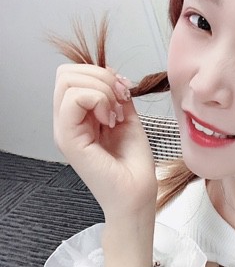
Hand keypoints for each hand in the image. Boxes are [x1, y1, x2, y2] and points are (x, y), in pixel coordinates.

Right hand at [53, 64, 156, 219]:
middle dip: (100, 77)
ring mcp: (65, 130)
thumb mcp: (128, 119)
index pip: (73, 76)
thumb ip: (117, 96)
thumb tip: (113, 75)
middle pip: (66, 73)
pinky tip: (111, 120)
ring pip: (67, 81)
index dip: (101, 74)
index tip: (124, 92)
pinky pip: (74, 98)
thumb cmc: (134, 164)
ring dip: (101, 89)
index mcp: (79, 118)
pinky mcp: (68, 139)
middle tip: (120, 100)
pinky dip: (99, 100)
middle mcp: (67, 122)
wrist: (137, 192)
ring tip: (116, 114)